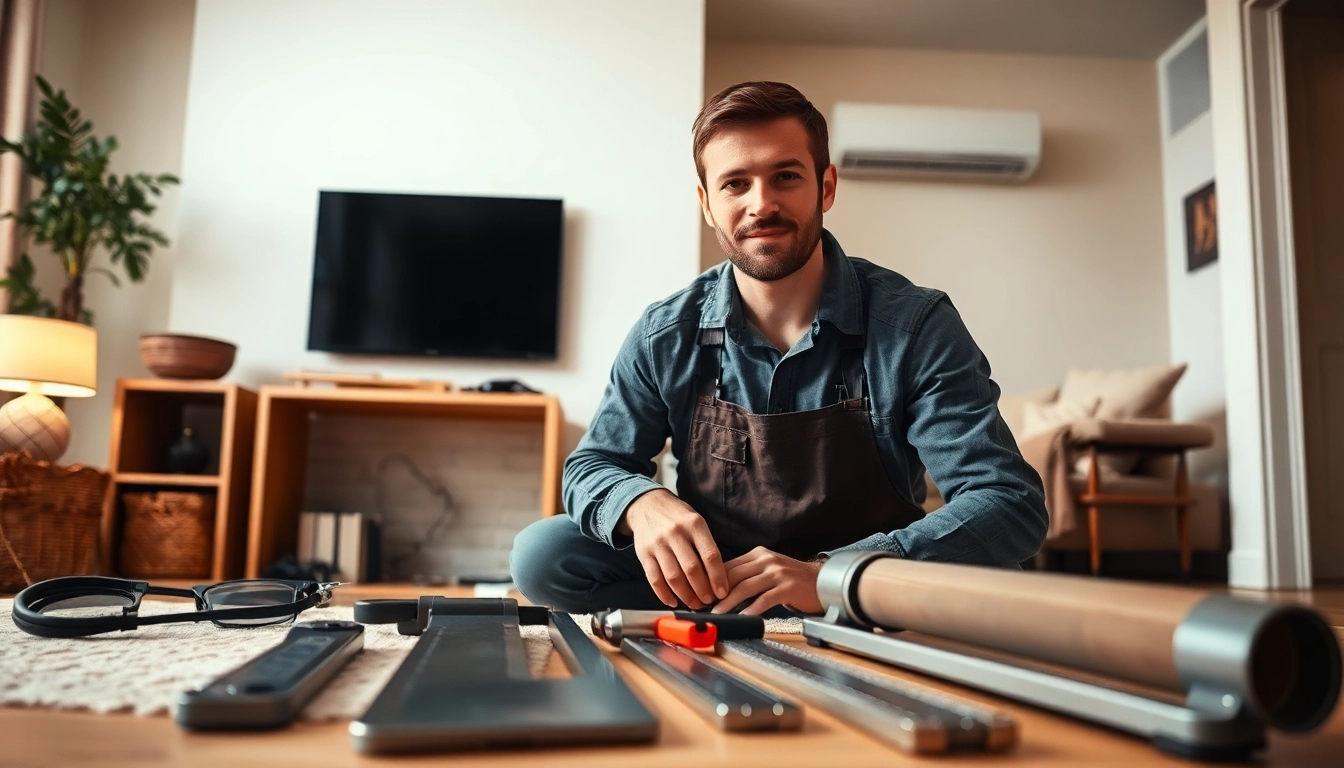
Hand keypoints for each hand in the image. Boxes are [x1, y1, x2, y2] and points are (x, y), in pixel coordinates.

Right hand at [621, 490, 727, 608]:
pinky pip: (654, 579)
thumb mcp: (696, 521)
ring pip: (673, 577)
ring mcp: (658, 544)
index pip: (710, 555)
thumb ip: (706, 544)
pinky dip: (664, 595)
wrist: (646, 504)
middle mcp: (676, 533)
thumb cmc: (677, 516)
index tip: (722, 592)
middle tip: (708, 601)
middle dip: (702, 590)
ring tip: (694, 604)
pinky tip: (674, 602)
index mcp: (694, 524)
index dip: (718, 577)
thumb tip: (718, 577)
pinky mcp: (643, 554)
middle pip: (692, 569)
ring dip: (686, 596)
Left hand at [711, 547, 822, 615]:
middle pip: (734, 575)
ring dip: (729, 601)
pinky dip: (752, 608)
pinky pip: (765, 598)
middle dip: (716, 591)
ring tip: (718, 613)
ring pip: (746, 587)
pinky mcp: (787, 587)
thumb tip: (721, 589)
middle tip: (703, 605)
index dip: (712, 580)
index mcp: (758, 554)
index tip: (701, 594)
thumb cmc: (793, 580)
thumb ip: (748, 575)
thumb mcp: (768, 571)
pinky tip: (743, 616)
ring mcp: (778, 573)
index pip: (729, 565)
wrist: (823, 582)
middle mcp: (767, 560)